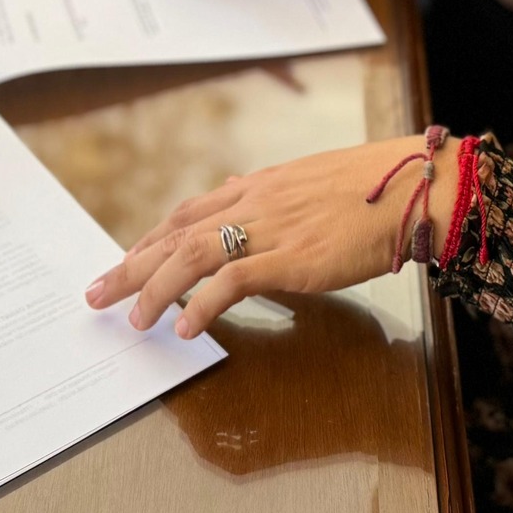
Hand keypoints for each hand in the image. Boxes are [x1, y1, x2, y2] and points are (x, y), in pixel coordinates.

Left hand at [84, 135, 462, 337]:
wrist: (414, 186)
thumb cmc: (375, 188)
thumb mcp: (311, 183)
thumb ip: (271, 197)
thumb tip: (237, 200)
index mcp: (259, 186)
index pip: (187, 214)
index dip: (150, 240)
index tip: (125, 262)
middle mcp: (255, 203)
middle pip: (175, 234)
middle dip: (131, 265)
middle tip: (97, 295)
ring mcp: (271, 228)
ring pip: (192, 255)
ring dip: (155, 289)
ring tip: (132, 320)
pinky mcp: (292, 256)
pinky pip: (234, 281)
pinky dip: (203, 304)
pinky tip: (184, 328)